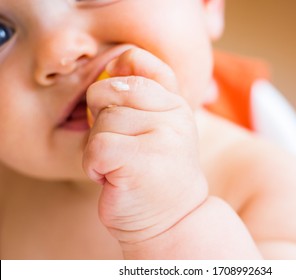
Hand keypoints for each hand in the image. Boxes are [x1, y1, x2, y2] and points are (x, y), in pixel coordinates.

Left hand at [83, 47, 207, 244]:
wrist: (171, 219)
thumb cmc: (155, 173)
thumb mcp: (156, 128)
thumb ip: (142, 95)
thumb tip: (113, 62)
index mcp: (176, 102)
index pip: (139, 61)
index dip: (117, 73)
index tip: (115, 102)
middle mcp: (175, 114)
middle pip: (108, 91)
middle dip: (101, 120)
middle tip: (118, 147)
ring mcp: (163, 135)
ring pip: (101, 121)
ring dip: (98, 149)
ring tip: (119, 167)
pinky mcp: (142, 159)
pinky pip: (97, 147)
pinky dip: (94, 167)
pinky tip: (112, 178)